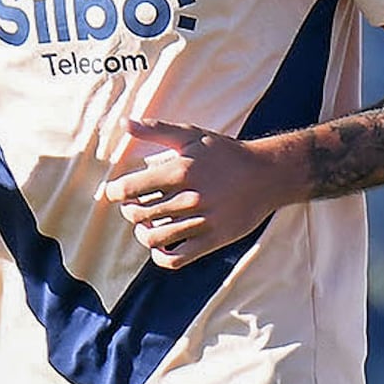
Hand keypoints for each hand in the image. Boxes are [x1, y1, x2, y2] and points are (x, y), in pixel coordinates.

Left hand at [101, 120, 305, 268]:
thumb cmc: (226, 153)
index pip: (132, 187)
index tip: (115, 192)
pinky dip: (160, 257)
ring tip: (145, 226)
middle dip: (129, 211)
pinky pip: (177, 259)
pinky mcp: (214, 240)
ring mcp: (203, 221)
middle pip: (139, 214)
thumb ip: (157, 130)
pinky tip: (159, 248)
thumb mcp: (192, 135)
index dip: (116, 192)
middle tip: (133, 207)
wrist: (268, 175)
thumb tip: (124, 124)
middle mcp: (190, 197)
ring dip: (142, 233)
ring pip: (154, 238)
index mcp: (181, 170)